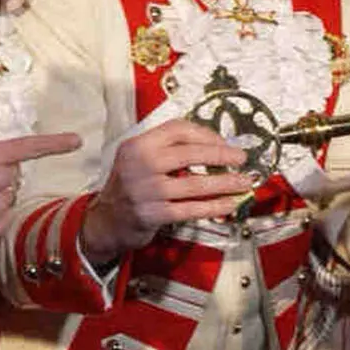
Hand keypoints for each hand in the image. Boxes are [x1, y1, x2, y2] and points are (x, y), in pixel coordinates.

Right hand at [87, 120, 252, 264]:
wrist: (106, 220)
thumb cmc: (128, 187)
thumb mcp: (137, 158)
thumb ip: (167, 149)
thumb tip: (212, 145)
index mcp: (137, 145)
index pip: (177, 129)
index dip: (206, 134)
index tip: (224, 142)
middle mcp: (140, 165)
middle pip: (190, 153)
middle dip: (222, 155)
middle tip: (240, 158)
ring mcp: (146, 191)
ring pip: (195, 184)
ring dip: (225, 183)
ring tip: (242, 182)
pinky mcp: (153, 214)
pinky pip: (191, 209)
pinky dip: (214, 206)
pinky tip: (228, 204)